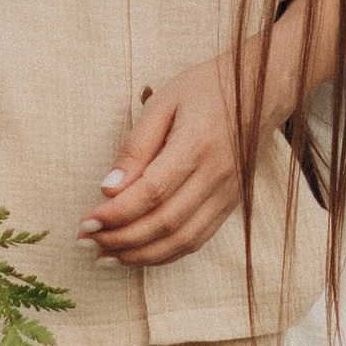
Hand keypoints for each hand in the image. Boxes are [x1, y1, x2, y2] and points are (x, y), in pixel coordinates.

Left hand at [80, 59, 243, 267]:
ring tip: (106, 256)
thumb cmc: (206, 89)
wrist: (260, 91)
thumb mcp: (163, 104)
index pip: (151, 192)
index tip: (86, 222)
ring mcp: (227, 194)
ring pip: (182, 240)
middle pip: (164, 222)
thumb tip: (109, 190)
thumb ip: (136, 148)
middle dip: (120, 239)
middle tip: (87, 242)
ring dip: (141, 255)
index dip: (116, 214)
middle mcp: (216, 175)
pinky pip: (198, 240)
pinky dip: (166, 254)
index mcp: (196, 144)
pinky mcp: (231, 204)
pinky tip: (139, 254)